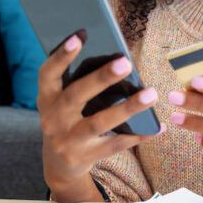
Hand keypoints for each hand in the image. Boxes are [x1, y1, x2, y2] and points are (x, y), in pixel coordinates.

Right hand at [37, 34, 164, 200]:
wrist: (58, 165)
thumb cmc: (66, 121)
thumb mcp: (61, 103)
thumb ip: (77, 83)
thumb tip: (115, 59)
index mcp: (46, 99)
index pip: (48, 74)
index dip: (61, 56)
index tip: (79, 36)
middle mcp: (52, 119)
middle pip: (76, 95)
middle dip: (101, 78)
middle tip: (126, 62)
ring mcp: (67, 141)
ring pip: (99, 122)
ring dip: (127, 108)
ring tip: (151, 94)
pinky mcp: (84, 157)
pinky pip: (115, 145)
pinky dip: (137, 135)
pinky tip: (156, 126)